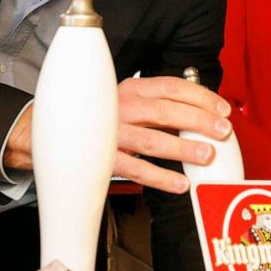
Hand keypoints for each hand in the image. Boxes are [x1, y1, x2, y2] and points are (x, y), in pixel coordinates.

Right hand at [3, 77, 231, 191]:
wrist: (47, 134)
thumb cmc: (96, 118)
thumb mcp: (124, 101)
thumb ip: (155, 106)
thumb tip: (198, 116)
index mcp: (128, 89)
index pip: (170, 86)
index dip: (200, 96)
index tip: (222, 109)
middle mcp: (119, 107)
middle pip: (164, 111)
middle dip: (198, 120)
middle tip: (222, 132)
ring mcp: (110, 134)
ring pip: (151, 140)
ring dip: (182, 148)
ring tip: (206, 156)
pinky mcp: (102, 159)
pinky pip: (135, 169)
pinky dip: (160, 178)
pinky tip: (180, 184)